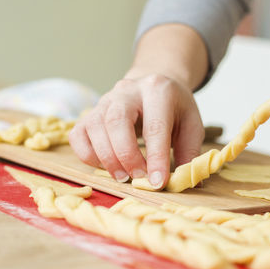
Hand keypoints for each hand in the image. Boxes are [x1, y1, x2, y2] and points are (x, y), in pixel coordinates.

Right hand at [69, 72, 204, 188]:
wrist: (154, 86)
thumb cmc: (173, 109)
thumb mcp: (191, 124)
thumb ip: (189, 153)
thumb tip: (184, 182)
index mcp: (158, 90)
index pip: (155, 126)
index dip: (155, 157)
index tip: (157, 183)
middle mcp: (127, 91)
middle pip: (117, 122)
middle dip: (126, 156)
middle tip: (138, 179)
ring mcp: (104, 100)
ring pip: (95, 128)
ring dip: (108, 159)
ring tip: (124, 177)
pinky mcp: (89, 114)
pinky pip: (78, 136)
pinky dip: (88, 156)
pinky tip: (106, 166)